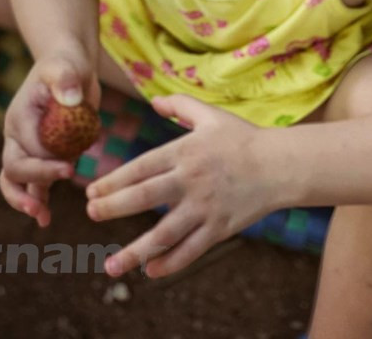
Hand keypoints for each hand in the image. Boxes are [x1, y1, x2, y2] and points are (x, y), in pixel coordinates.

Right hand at [0, 55, 100, 226]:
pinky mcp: (41, 153)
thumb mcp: (67, 66)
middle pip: (15, 168)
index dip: (45, 163)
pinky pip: (31, 181)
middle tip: (54, 195)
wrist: (69, 67)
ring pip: (13, 180)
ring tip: (42, 217)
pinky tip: (46, 217)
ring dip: (24, 200)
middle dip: (34, 183)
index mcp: (20, 117)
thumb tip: (70, 98)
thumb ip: (66, 79)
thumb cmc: (66, 64)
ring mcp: (26, 146)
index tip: (69, 168)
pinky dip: (37, 198)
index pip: (27, 148)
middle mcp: (17, 134)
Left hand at [86, 94, 273, 277]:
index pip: (140, 167)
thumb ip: (180, 105)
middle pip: (144, 197)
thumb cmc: (243, 138)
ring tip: (110, 265)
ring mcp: (205, 206)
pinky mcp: (219, 227)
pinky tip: (150, 270)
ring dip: (135, 250)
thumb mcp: (211, 115)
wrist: (281, 164)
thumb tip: (154, 101)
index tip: (91, 192)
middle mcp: (191, 180)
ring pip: (164, 233)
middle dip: (113, 207)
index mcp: (185, 151)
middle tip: (90, 214)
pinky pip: (191, 250)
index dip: (113, 181)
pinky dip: (170, 262)